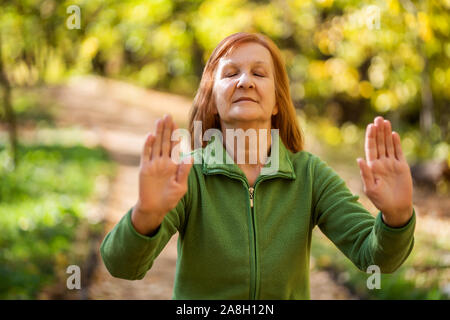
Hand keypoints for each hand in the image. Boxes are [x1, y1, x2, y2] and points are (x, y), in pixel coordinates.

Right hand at [132, 114, 192, 234]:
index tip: (177, 124)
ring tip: (160, 121)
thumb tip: (190, 156)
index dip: (175, 136)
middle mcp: (163, 162)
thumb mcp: (180, 186)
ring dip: (158, 133)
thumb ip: (184, 171)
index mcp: (173, 165)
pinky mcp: (144, 169)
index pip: (174, 147)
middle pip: (165, 142)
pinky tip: (150, 136)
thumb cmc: (169, 199)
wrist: (155, 208)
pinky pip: (146, 155)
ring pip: (156, 145)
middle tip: (168, 115)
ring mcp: (153, 164)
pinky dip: (148, 146)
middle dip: (166, 129)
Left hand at [357, 116, 412, 227]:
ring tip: (385, 122)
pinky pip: (398, 152)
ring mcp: (391, 164)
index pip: (370, 148)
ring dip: (387, 134)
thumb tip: (359, 159)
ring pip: (388, 145)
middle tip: (378, 118)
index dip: (371, 137)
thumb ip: (365, 173)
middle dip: (378, 131)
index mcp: (372, 166)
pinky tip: (394, 134)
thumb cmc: (380, 200)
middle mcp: (381, 163)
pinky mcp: (402, 167)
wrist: (396, 208)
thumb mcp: (370, 188)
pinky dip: (396, 143)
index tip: (370, 126)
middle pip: (379, 143)